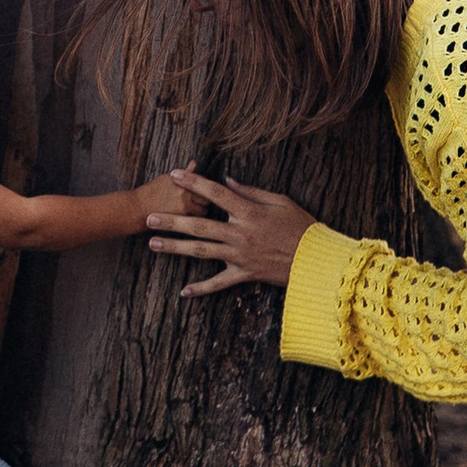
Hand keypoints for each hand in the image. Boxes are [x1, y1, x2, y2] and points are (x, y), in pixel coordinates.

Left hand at [143, 165, 316, 298]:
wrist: (317, 260)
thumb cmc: (302, 227)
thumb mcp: (280, 201)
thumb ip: (252, 191)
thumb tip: (227, 180)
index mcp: (250, 212)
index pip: (216, 195)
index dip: (194, 184)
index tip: (175, 175)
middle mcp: (241, 234)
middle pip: (200, 225)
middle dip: (172, 220)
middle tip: (149, 217)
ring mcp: (241, 256)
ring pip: (202, 251)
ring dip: (176, 248)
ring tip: (153, 244)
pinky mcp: (245, 274)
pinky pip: (219, 283)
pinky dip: (202, 289)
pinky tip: (183, 292)